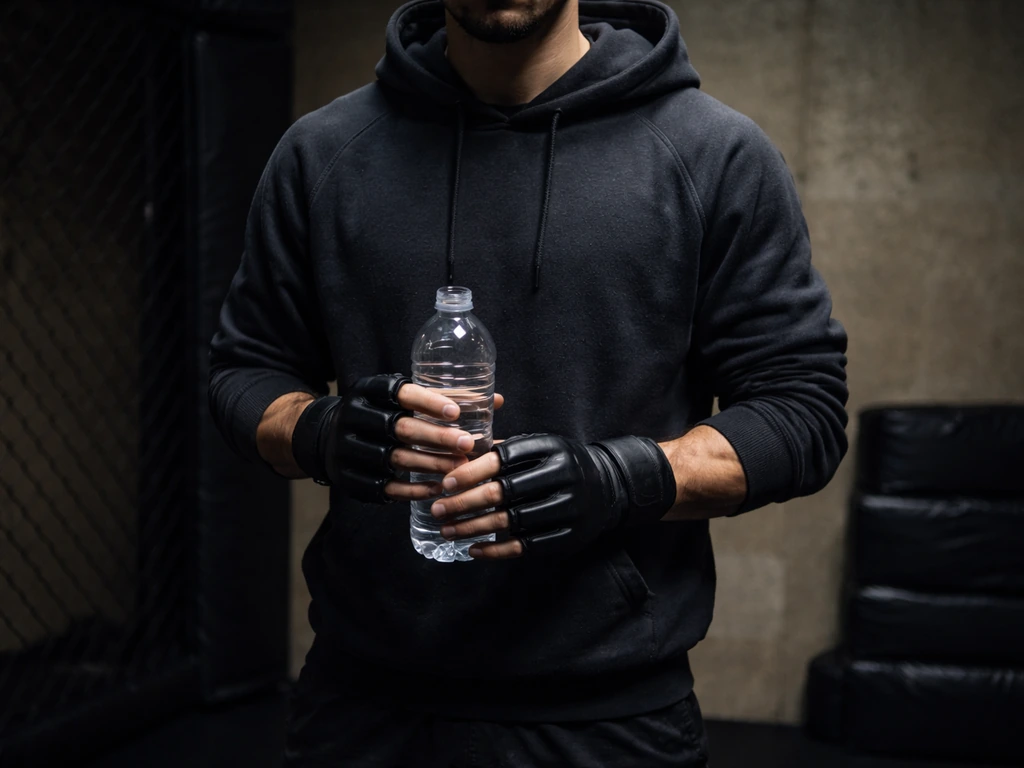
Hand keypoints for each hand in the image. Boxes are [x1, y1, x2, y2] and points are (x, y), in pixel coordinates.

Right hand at [291, 373, 503, 502]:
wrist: (326, 437)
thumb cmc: (379, 412)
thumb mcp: (400, 397)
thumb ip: (444, 398)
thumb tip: (496, 401)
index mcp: (369, 391)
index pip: (400, 393)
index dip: (428, 403)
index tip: (456, 412)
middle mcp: (355, 418)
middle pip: (400, 429)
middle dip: (436, 438)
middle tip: (467, 445)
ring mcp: (349, 450)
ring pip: (395, 459)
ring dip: (430, 465)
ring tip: (459, 468)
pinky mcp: (351, 478)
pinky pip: (385, 487)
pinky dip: (413, 489)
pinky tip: (437, 488)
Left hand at [431, 434, 676, 559]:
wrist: (609, 488)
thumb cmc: (560, 464)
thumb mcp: (540, 447)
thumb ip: (503, 452)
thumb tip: (454, 458)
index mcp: (552, 448)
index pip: (504, 459)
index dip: (471, 472)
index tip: (446, 483)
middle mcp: (564, 476)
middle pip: (505, 492)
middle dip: (466, 502)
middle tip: (438, 509)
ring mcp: (570, 508)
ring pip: (512, 522)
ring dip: (474, 528)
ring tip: (448, 530)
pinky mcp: (571, 536)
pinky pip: (527, 547)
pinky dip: (496, 550)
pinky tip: (474, 549)